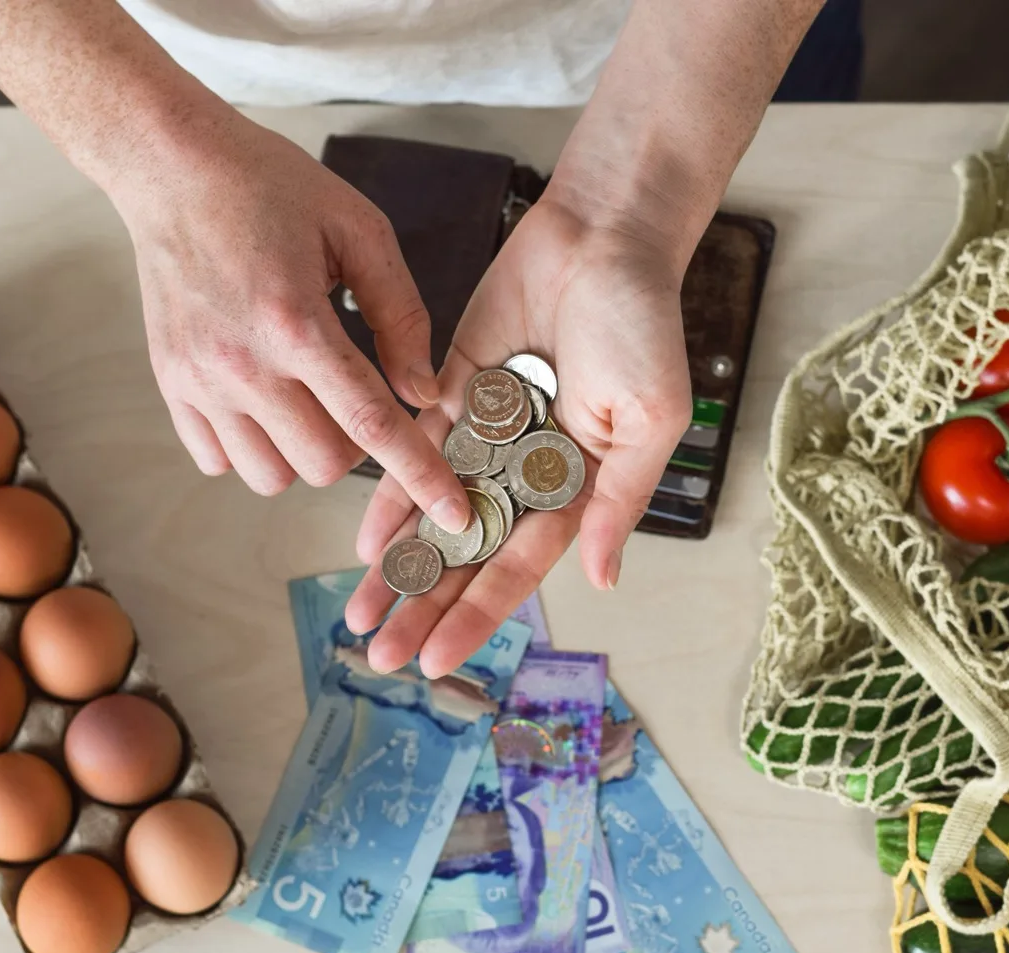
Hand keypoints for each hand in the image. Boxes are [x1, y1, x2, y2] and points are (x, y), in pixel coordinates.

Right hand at [111, 110, 471, 529]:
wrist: (170, 164)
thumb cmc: (270, 187)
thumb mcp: (361, 231)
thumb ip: (402, 316)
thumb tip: (425, 392)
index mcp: (296, 322)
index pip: (372, 425)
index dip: (421, 475)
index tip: (453, 514)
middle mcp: (242, 363)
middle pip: (324, 465)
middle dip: (359, 447)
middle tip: (357, 396)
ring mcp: (199, 380)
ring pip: (271, 477)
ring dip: (304, 453)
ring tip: (308, 399)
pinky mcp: (170, 384)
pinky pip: (218, 461)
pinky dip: (252, 448)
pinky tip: (266, 402)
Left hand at [343, 198, 692, 675]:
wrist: (603, 237)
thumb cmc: (642, 326)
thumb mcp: (649, 421)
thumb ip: (619, 501)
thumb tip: (603, 581)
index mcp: (579, 486)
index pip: (518, 567)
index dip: (476, 613)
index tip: (437, 658)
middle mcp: (530, 471)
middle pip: (468, 554)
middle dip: (425, 605)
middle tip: (379, 657)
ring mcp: (491, 434)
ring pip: (436, 514)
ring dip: (400, 565)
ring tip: (359, 616)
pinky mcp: (457, 391)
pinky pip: (416, 452)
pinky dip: (391, 493)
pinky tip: (364, 539)